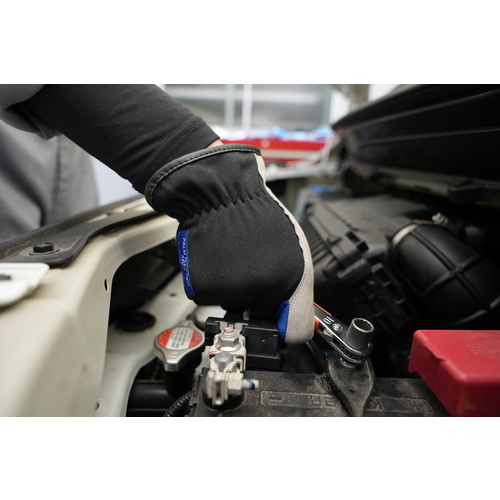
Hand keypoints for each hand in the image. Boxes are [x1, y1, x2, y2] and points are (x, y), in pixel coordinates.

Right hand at [144, 144, 313, 342]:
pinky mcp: (204, 289)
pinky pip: (212, 297)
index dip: (286, 328)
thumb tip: (290, 314)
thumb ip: (295, 284)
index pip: (296, 332)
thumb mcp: (293, 246)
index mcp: (292, 279)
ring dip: (233, 288)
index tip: (278, 322)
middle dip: (255, 302)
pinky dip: (213, 282)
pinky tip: (218, 258)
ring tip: (235, 257)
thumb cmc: (256, 213)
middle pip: (259, 318)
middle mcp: (263, 289)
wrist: (219, 193)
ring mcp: (232, 291)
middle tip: (250, 269)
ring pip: (233, 306)